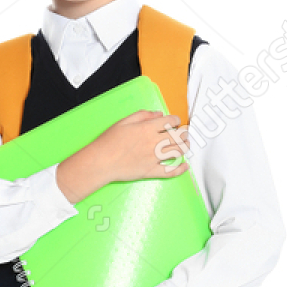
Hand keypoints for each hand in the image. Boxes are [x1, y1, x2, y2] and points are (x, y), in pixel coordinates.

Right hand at [56, 111, 189, 204]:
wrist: (101, 162)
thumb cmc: (108, 141)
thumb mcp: (124, 121)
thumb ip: (143, 115)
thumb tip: (158, 114)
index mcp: (147, 128)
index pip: (171, 122)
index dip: (176, 121)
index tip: (176, 122)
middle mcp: (154, 143)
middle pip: (178, 137)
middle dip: (184, 134)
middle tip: (184, 134)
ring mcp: (153, 158)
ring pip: (177, 152)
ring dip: (184, 148)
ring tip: (185, 146)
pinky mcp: (151, 172)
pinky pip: (170, 172)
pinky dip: (180, 169)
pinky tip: (185, 166)